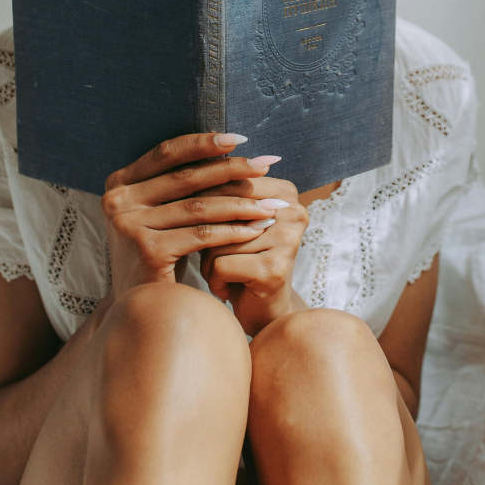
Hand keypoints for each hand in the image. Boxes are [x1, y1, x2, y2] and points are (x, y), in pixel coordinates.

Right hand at [101, 133, 283, 300]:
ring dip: (241, 203)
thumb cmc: (159, 252)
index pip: (167, 153)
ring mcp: (130, 226)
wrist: (141, 306)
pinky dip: (233, 230)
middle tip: (266, 164)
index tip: (241, 139)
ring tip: (270, 202)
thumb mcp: (162, 210)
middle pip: (185, 177)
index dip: (204, 143)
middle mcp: (118, 201)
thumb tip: (232, 148)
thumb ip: (181, 182)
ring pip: (198, 206)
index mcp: (119, 183)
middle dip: (232, 169)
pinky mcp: (149, 251)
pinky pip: (202, 234)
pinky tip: (256, 229)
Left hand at [197, 170, 309, 335]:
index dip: (206, 203)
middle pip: (223, 209)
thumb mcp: (233, 221)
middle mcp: (293, 211)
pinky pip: (220, 264)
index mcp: (285, 192)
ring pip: (218, 238)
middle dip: (208, 234)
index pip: (231, 182)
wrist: (262, 311)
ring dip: (209, 260)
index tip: (209, 226)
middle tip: (215, 252)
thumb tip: (191, 174)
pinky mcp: (274, 269)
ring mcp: (287, 240)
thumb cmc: (241, 259)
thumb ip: (221, 194)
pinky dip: (214, 279)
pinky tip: (226, 288)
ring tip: (225, 272)